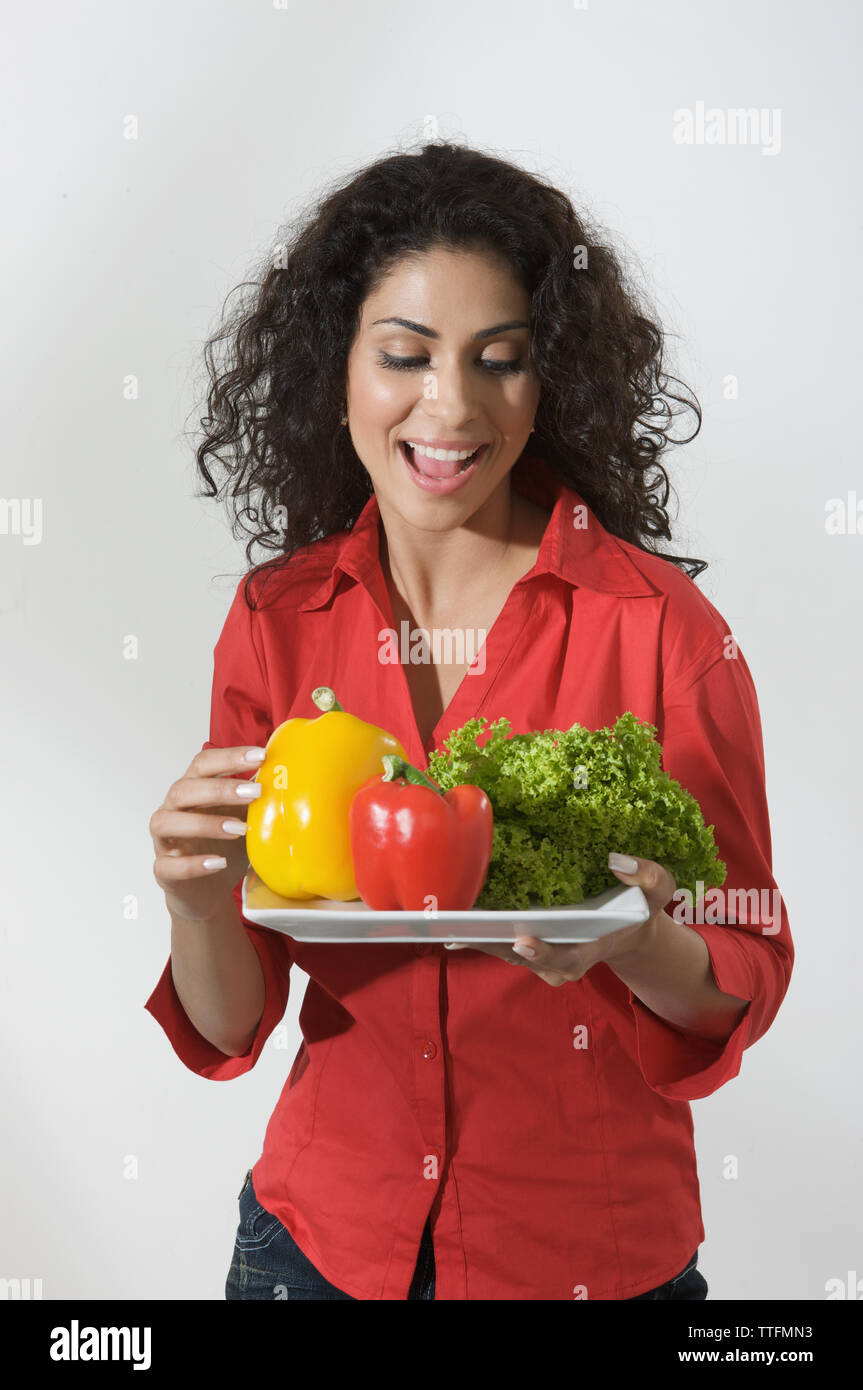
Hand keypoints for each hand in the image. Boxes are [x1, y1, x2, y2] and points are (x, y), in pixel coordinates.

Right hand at [149, 745, 265, 921]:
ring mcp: (164, 840)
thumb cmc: (225, 846)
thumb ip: (257, 799)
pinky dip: (193, 864)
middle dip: (220, 789)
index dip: (229, 758)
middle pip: (184, 789)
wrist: (208, 889)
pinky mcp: (163, 870)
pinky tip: (218, 863)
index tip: (260, 756)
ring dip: (205, 824)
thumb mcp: (246, 818)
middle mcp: (174, 809)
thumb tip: (290, 776)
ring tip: (239, 830)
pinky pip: (167, 865)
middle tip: (255, 792)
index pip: (204, 764)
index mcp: (194, 789)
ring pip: (166, 822)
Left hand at [442, 852, 676, 986]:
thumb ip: (649, 877)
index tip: (525, 941)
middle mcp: (563, 959)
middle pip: (524, 959)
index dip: (545, 955)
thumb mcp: (660, 890)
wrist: (628, 926)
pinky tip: (451, 920)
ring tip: (449, 923)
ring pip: (506, 951)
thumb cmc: (642, 908)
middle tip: (465, 931)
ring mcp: (543, 954)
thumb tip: (617, 861)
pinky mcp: (527, 943)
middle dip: (495, 946)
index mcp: (593, 948)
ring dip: (478, 940)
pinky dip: (477, 931)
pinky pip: (500, 941)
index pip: (567, 960)